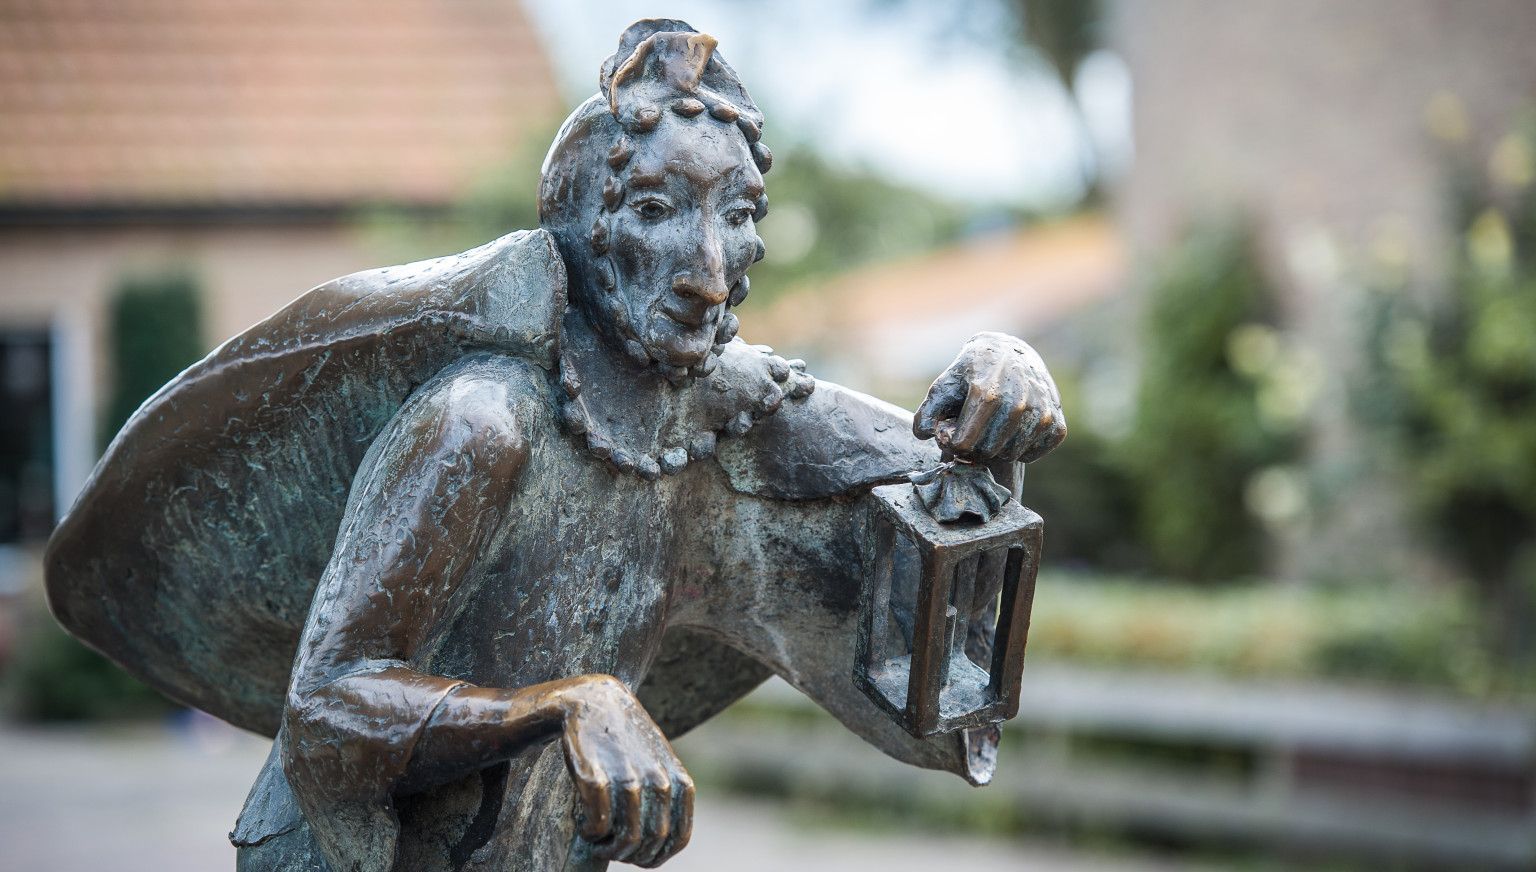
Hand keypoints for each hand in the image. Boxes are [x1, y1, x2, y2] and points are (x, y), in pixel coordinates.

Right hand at [558, 675, 693, 866]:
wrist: (592, 701)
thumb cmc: (625, 741)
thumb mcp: (658, 763)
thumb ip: (668, 796)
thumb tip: (661, 844)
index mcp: (678, 780)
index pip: (677, 839)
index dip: (655, 857)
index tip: (636, 856)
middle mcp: (658, 780)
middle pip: (651, 842)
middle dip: (629, 854)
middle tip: (610, 846)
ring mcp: (628, 778)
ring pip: (626, 838)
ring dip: (607, 848)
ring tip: (596, 838)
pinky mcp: (596, 775)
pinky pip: (598, 824)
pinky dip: (590, 833)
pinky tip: (583, 825)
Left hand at [914, 332, 1066, 463]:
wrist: (1009, 353)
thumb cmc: (971, 374)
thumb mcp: (944, 386)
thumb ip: (927, 414)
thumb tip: (925, 435)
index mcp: (987, 393)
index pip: (963, 445)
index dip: (954, 443)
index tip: (954, 431)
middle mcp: (1018, 403)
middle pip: (986, 452)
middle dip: (975, 446)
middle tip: (974, 429)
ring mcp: (1041, 413)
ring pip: (1010, 455)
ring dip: (998, 447)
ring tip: (993, 427)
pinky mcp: (1057, 423)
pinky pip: (1033, 454)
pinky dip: (1021, 448)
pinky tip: (1014, 430)